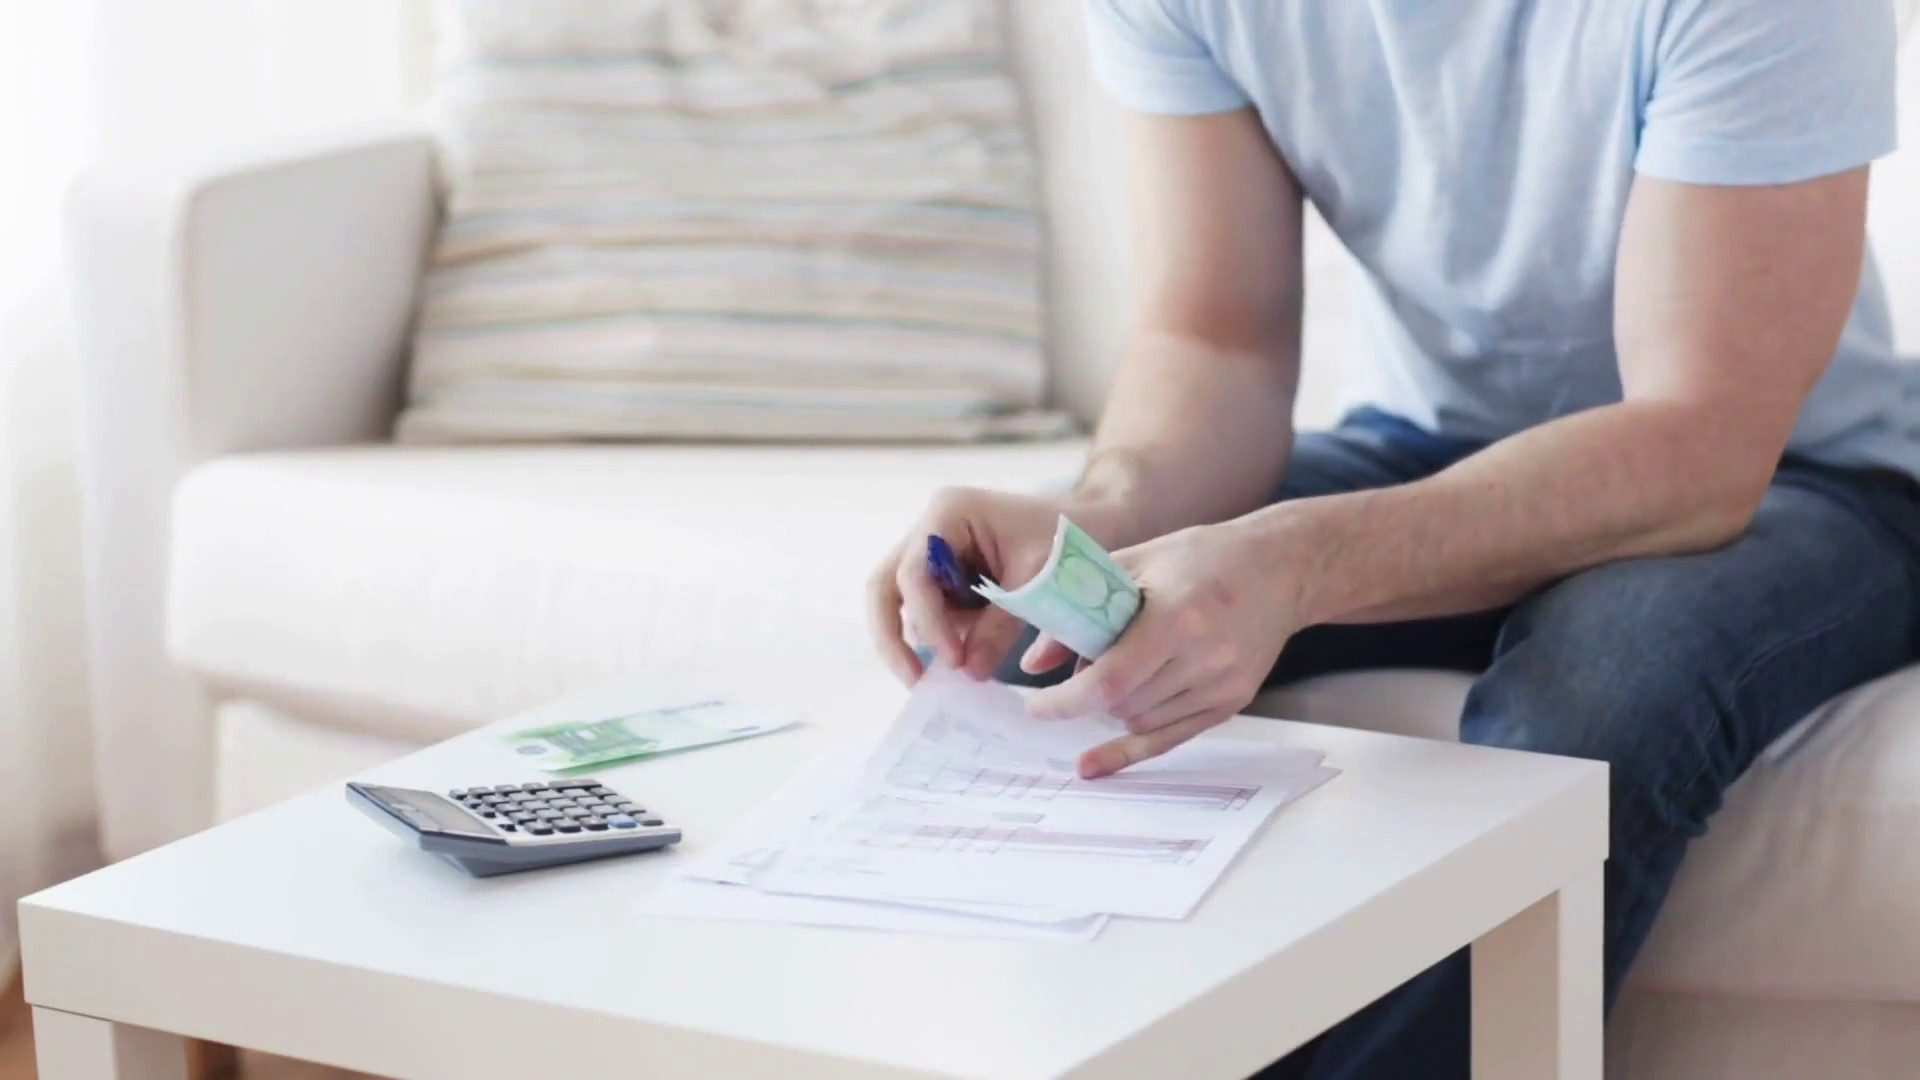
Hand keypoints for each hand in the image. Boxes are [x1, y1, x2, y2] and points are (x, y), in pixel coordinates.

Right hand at [868, 488, 1123, 684]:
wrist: (1095, 524)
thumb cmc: (1068, 541)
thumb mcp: (1037, 584)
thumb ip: (999, 627)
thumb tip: (968, 674)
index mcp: (949, 513)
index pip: (915, 573)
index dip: (928, 620)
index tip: (953, 661)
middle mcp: (930, 528)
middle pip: (885, 586)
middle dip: (893, 637)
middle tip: (913, 681)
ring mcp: (933, 550)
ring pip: (903, 604)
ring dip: (929, 636)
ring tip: (967, 661)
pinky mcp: (945, 573)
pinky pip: (930, 610)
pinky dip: (946, 634)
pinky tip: (972, 651)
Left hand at [1023, 519, 1302, 777]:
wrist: (1281, 569)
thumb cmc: (1204, 557)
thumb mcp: (1136, 563)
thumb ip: (1080, 608)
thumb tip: (1032, 663)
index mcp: (1176, 617)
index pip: (1110, 681)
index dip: (1066, 702)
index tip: (1036, 706)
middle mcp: (1204, 658)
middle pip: (1123, 704)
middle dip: (1088, 693)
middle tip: (1083, 663)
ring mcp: (1222, 685)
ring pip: (1142, 722)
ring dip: (1113, 707)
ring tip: (1117, 670)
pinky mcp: (1232, 702)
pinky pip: (1171, 738)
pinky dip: (1131, 743)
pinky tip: (1096, 760)